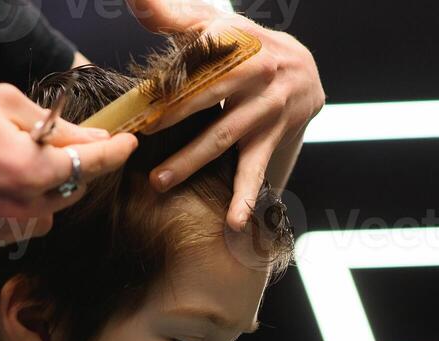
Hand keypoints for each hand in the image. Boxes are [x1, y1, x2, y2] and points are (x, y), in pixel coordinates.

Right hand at [0, 84, 139, 250]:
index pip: (94, 166)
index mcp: (33, 172)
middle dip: (73, 166)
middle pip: (73, 190)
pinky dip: (17, 204)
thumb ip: (53, 125)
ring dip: (44, 188)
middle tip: (53, 139)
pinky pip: (19, 224)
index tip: (129, 143)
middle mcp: (25, 210)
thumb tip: (92, 139)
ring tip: (9, 160)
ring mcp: (5, 232)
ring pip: (48, 212)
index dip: (116, 153)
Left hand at [128, 0, 324, 228]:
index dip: (163, 80)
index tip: (133, 101)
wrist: (305, 68)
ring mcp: (264, 111)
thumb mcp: (216, 22)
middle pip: (203, 101)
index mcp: (235, 46)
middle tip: (135, 143)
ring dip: (191, 162)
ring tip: (160, 182)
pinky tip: (234, 222)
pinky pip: (255, 170)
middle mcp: (254, 78)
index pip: (193, 64)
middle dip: (168, 123)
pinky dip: (246, 198)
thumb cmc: (247, 44)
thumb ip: (173, 14)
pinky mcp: (271, 138)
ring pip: (221, 139)